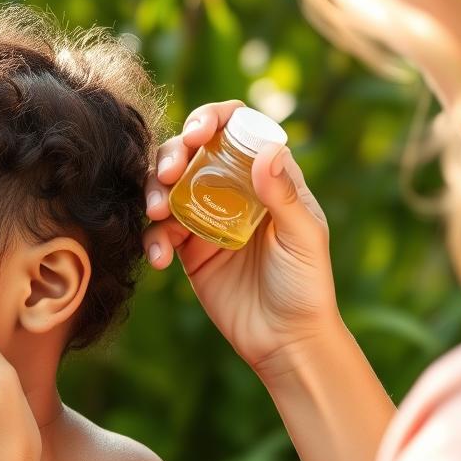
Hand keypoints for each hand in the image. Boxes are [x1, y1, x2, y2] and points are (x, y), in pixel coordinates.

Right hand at [142, 100, 341, 377]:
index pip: (238, 128)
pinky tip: (160, 259)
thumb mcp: (304, 238)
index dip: (213, 118)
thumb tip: (268, 149)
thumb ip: (282, 196)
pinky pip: (160, 231)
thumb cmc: (307, 287)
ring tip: (157, 213)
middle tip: (168, 174)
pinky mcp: (188, 249)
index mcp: (267, 177)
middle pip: (193, 151)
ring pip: (168, 186)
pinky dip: (152, 238)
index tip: (198, 133)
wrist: (286, 342)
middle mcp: (234, 189)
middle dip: (173, 153)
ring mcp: (207, 217)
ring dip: (154, 191)